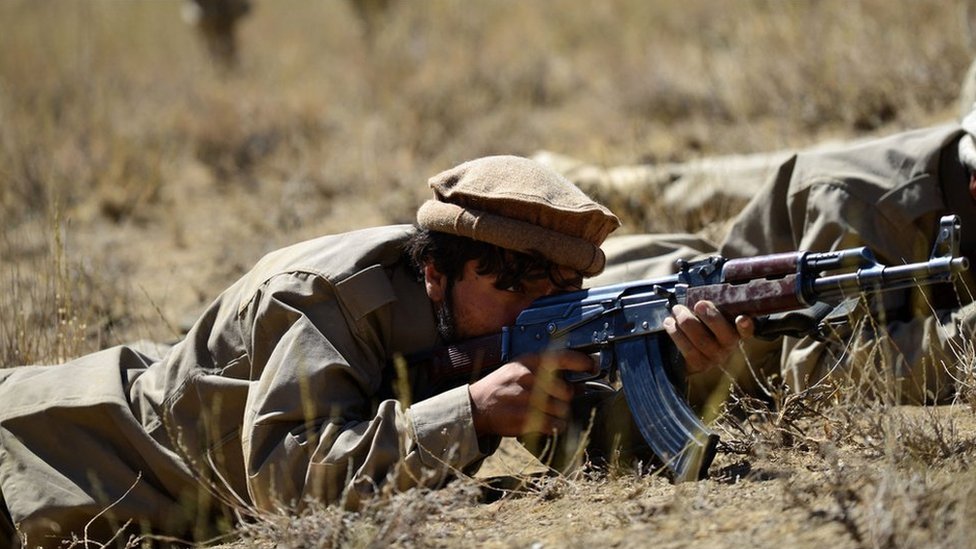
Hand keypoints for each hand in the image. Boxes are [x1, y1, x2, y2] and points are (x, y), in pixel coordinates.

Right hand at [468, 350, 595, 436]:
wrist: (477, 405)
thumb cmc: (503, 386)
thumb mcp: (520, 370)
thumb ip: (546, 372)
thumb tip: (579, 382)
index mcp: (528, 363)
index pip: (561, 358)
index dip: (581, 362)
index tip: (592, 366)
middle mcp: (527, 378)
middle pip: (566, 391)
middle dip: (565, 398)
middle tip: (556, 399)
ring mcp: (525, 399)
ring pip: (562, 410)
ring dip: (560, 414)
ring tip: (547, 412)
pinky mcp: (523, 419)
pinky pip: (553, 425)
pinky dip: (554, 426)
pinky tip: (545, 423)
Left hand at [663, 300, 753, 374]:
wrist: (687, 346)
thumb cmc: (700, 322)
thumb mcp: (708, 312)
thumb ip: (710, 305)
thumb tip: (701, 294)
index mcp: (735, 331)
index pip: (746, 330)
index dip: (746, 326)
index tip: (742, 318)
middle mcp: (728, 346)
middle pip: (723, 334)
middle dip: (710, 317)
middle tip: (699, 304)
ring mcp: (714, 357)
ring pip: (702, 340)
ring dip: (687, 322)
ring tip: (678, 309)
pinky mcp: (699, 364)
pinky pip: (687, 350)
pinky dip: (676, 333)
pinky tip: (669, 322)